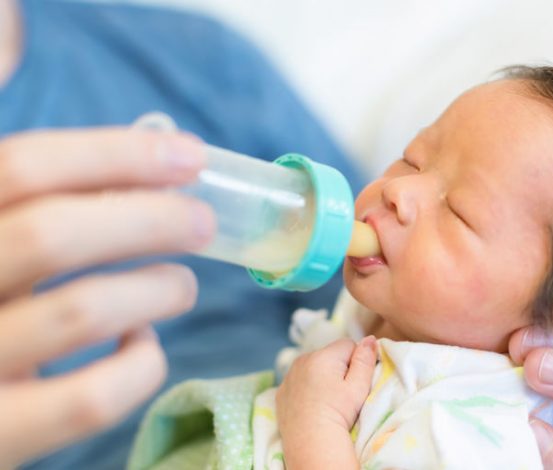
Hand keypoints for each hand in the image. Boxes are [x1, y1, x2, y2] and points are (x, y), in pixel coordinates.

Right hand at [0, 128, 214, 466]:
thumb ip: (9, 164)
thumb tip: (10, 26)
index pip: (22, 166)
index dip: (115, 154)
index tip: (189, 154)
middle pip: (54, 233)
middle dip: (151, 218)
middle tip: (206, 222)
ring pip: (82, 313)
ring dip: (158, 288)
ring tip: (184, 284)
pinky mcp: (0, 437)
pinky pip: (92, 398)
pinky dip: (138, 363)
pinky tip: (140, 343)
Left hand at [277, 337, 377, 434]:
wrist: (311, 443)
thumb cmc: (339, 413)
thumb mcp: (359, 386)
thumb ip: (365, 360)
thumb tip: (370, 338)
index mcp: (322, 355)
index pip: (348, 345)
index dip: (356, 362)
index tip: (354, 382)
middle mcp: (302, 360)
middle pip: (329, 355)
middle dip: (338, 368)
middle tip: (341, 394)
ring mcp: (289, 376)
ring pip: (313, 368)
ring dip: (321, 377)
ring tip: (326, 400)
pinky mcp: (281, 392)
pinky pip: (299, 381)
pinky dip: (306, 388)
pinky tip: (312, 405)